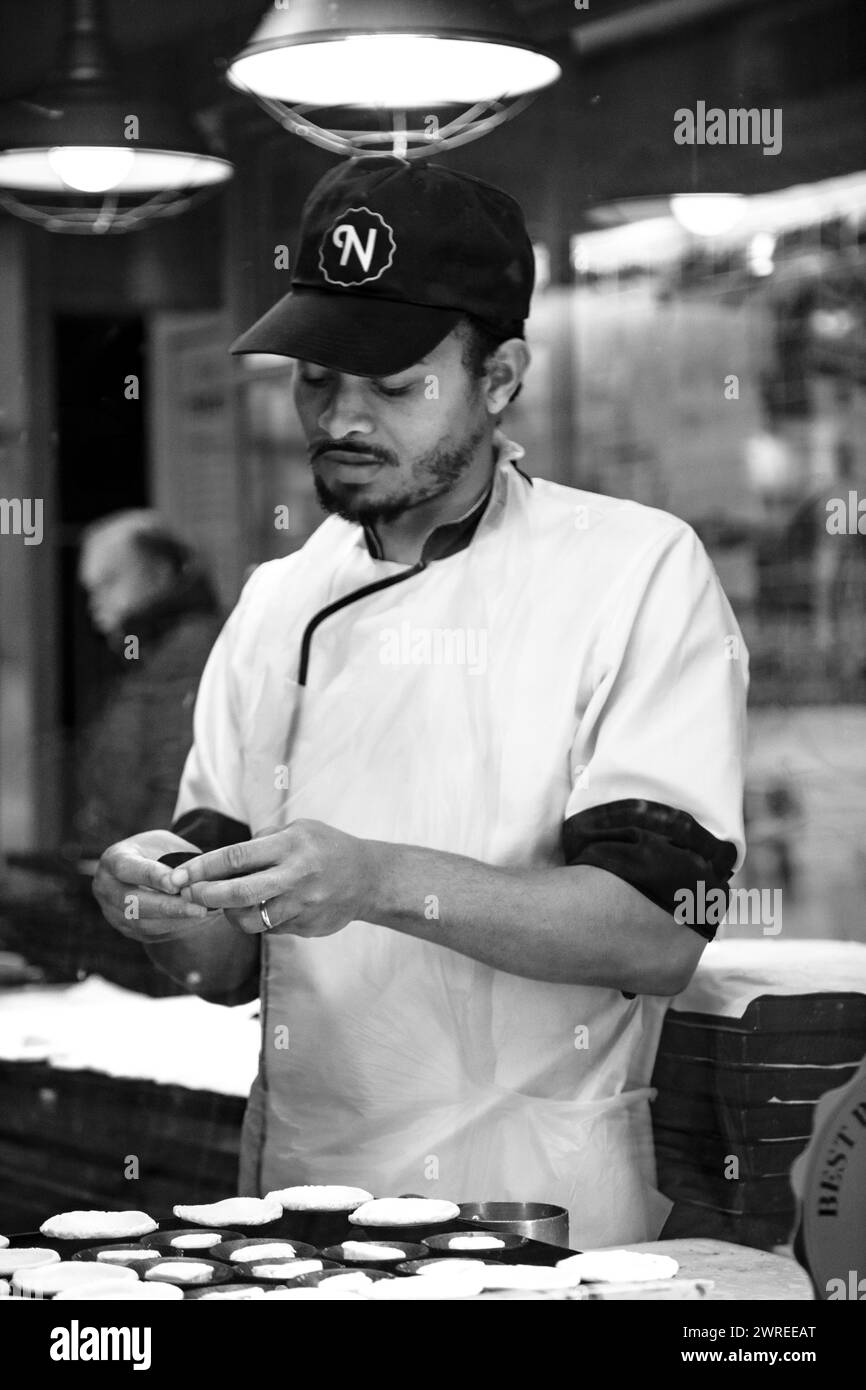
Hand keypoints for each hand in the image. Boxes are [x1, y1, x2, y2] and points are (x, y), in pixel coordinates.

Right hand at [93, 829, 211, 941]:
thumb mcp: (166, 844)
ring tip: (202, 914)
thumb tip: (199, 875)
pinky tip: (195, 922)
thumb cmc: (158, 851)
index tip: (176, 884)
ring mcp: (112, 911)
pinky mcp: (126, 929)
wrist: (145, 870)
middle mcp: (106, 887)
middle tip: (199, 908)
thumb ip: (178, 859)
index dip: (153, 877)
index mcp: (114, 859)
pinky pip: (150, 933)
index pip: (130, 869)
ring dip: (174, 920)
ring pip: (142, 922)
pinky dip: (174, 928)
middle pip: (133, 902)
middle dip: (168, 906)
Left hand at [168, 819, 376, 936]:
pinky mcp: (307, 927)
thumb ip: (262, 841)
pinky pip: (270, 929)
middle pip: (239, 893)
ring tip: (225, 905)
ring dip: (229, 914)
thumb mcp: (298, 829)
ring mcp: (303, 905)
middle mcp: (297, 876)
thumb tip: (219, 860)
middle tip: (187, 895)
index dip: (202, 867)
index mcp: (291, 845)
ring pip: (251, 920)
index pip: (236, 857)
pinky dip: (259, 921)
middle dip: (206, 896)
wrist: (369, 878)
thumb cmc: (326, 847)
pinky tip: (263, 909)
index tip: (178, 875)